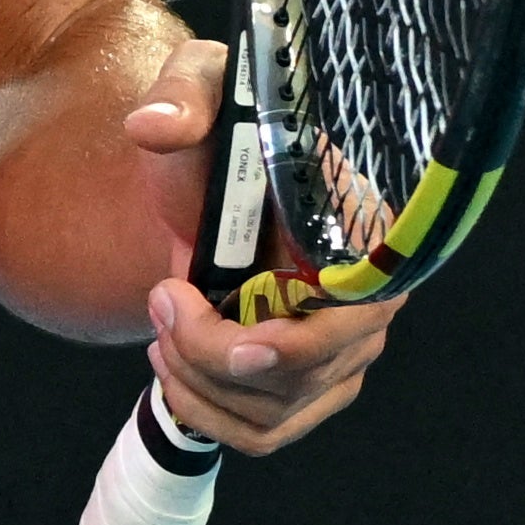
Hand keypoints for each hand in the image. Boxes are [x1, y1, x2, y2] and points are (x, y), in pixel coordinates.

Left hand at [119, 39, 399, 451]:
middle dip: (213, 351)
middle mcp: (370, 301)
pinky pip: (263, 433)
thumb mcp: (198, 91)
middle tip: (162, 298)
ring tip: (160, 319)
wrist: (196, 182)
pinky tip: (170, 364)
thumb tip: (153, 125)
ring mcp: (342, 352)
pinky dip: (205, 411)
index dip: (300, 341)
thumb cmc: (213, 135)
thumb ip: (183, 95)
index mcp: (366, 233)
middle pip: (306, 372)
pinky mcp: (306, 387)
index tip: (236, 340)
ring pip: (274, 410)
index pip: (362, 315)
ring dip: (197, 378)